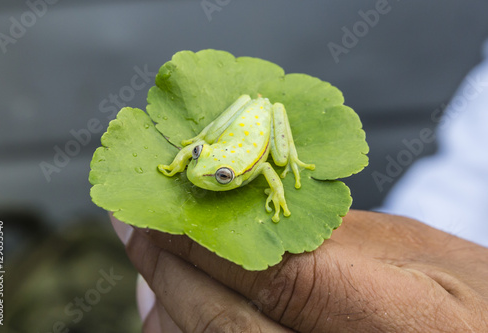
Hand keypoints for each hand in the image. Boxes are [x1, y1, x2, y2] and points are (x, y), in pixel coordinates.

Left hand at [111, 210, 487, 331]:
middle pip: (231, 327)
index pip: (281, 278)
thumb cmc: (473, 298)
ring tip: (147, 263)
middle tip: (134, 226)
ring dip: (168, 310)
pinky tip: (175, 309)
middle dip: (171, 271)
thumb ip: (334, 238)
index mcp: (403, 324)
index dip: (210, 242)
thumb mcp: (422, 254)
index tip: (162, 205)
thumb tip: (244, 213)